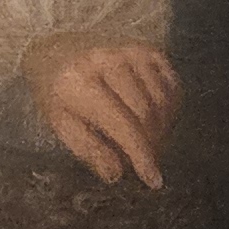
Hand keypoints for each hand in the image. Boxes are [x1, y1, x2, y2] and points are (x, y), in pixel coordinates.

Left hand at [24, 34, 180, 187]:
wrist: (56, 50)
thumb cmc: (57, 93)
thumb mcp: (61, 124)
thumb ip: (88, 149)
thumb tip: (117, 174)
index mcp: (81, 83)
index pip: (122, 123)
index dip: (141, 154)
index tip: (153, 179)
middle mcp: (108, 61)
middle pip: (147, 113)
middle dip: (152, 144)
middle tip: (145, 159)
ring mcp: (131, 51)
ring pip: (162, 101)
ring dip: (162, 128)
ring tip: (147, 139)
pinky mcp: (147, 49)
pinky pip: (172, 84)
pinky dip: (170, 107)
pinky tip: (156, 117)